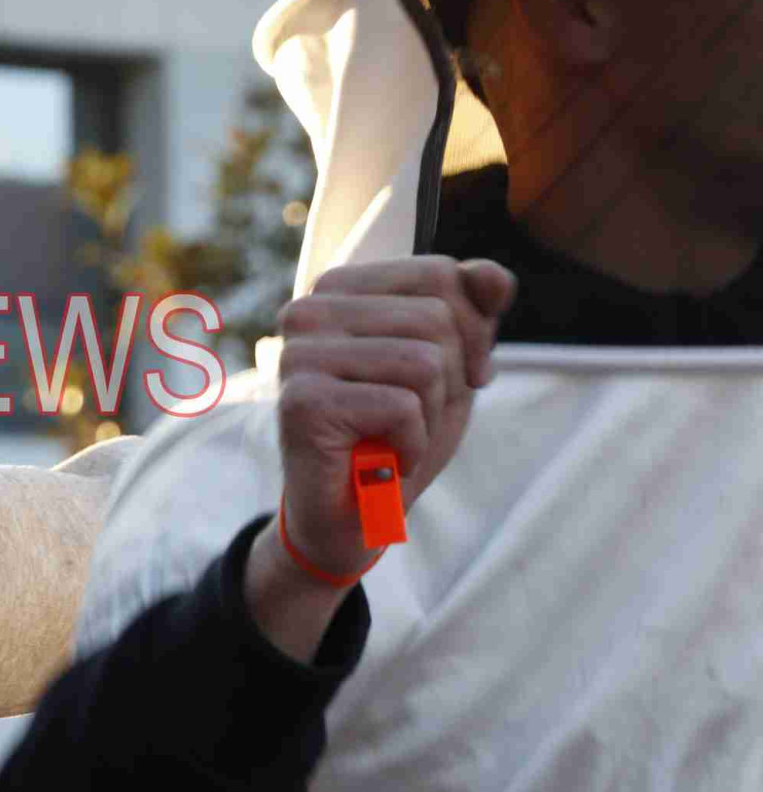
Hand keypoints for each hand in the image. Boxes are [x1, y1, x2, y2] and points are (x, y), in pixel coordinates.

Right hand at [245, 257, 514, 660]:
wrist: (354, 517)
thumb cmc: (397, 436)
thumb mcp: (452, 366)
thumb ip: (472, 314)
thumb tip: (493, 276)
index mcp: (338, 290)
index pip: (436, 274)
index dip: (470, 330)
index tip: (457, 376)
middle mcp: (307, 312)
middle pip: (434, 317)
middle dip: (453, 378)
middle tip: (420, 418)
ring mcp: (298, 355)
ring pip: (423, 361)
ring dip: (431, 416)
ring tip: (398, 438)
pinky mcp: (303, 402)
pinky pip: (401, 405)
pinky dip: (412, 444)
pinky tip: (386, 459)